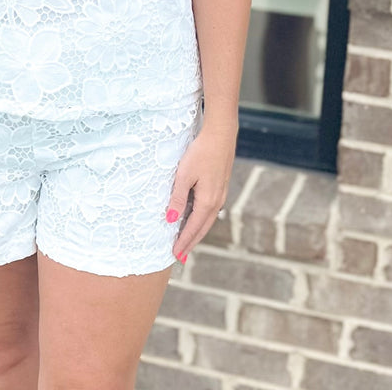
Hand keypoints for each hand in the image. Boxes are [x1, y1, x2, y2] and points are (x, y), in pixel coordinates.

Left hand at [165, 119, 236, 262]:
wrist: (221, 135)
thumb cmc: (200, 153)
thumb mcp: (184, 175)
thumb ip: (177, 199)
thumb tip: (170, 220)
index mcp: (207, 202)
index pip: (193, 228)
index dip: (183, 242)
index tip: (175, 255)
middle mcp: (217, 201)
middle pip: (202, 228)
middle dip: (191, 242)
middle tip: (180, 256)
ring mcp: (221, 194)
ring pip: (207, 219)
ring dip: (197, 231)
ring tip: (187, 241)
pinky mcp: (221, 186)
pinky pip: (210, 210)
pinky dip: (202, 219)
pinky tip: (196, 218)